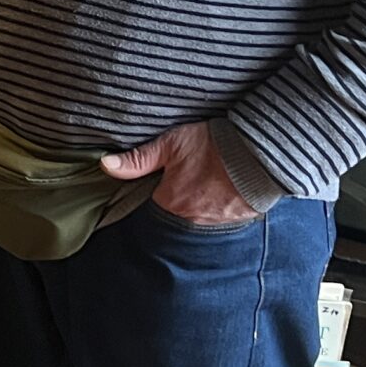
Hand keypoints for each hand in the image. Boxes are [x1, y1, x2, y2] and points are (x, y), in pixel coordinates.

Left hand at [101, 122, 259, 227]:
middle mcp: (191, 219)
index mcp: (171, 202)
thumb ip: (138, 159)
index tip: (162, 179)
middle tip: (186, 178)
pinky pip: (221, 217)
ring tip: (205, 182)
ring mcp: (216, 222)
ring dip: (198, 203)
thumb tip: (105, 165)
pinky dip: (219, 206)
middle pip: (175, 212)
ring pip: (198, 216)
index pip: (152, 204)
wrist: (259, 152)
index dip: (155, 191)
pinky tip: (223, 189)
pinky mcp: (238, 220)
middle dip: (178, 199)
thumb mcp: (171, 144)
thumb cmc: (212, 146)